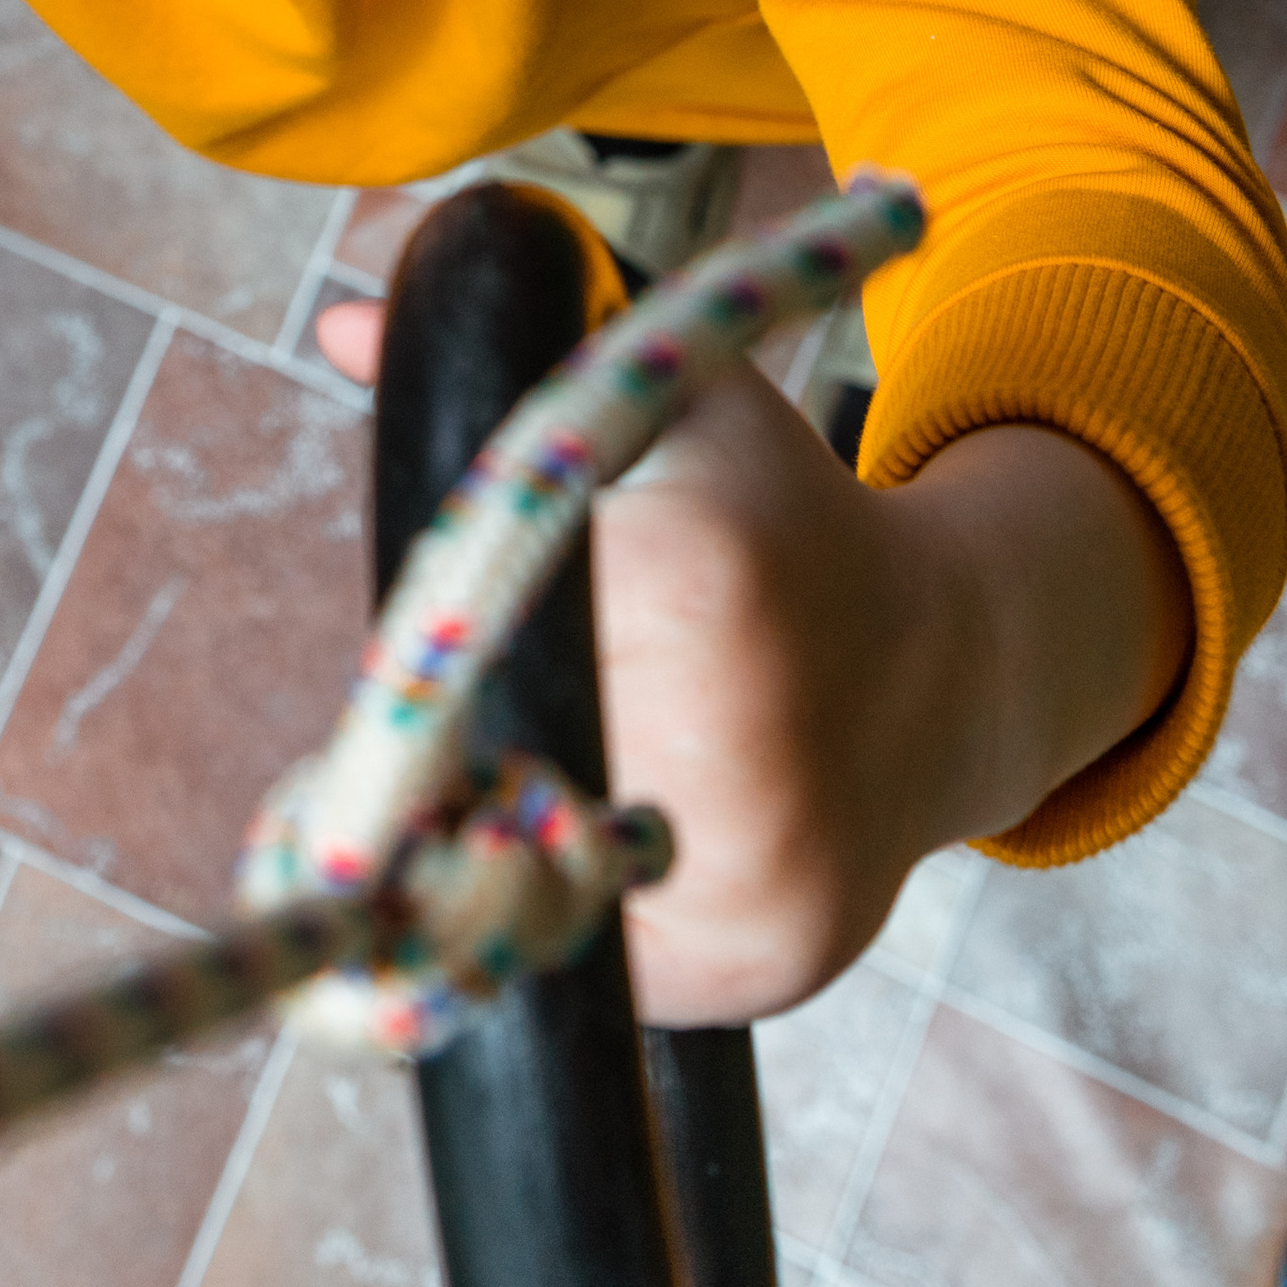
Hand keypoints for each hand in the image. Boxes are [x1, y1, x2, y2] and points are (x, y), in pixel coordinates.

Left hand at [314, 301, 1188, 1022]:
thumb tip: (338, 321)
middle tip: (508, 694)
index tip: (452, 627)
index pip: (476, 623)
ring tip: (578, 754)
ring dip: (515, 827)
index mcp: (691, 578)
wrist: (947, 662)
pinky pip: (591, 955)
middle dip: (469, 734)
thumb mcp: (666, 399)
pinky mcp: (762, 965)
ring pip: (525, 868)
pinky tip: (635, 826)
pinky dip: (576, 908)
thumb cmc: (771, 508)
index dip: (446, 633)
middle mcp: (738, 741)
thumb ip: (504, 359)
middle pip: (488, 753)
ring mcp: (758, 873)